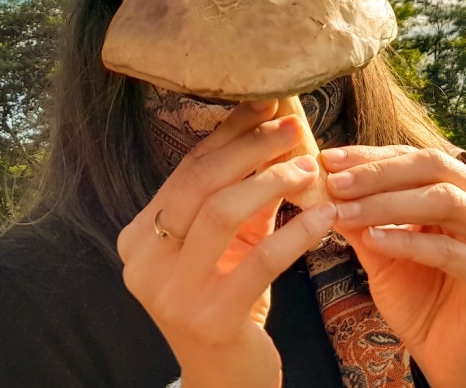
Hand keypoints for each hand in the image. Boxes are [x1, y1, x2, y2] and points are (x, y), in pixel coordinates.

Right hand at [117, 101, 337, 387]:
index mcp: (139, 236)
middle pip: (199, 183)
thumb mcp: (228, 243)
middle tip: (293, 127)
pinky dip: (296, 232)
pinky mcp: (209, 318)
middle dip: (251, 148)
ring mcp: (171, 292)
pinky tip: (326, 217)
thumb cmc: (229, 300)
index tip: (266, 105)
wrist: (226, 379)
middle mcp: (143, 261)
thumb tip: (271, 125)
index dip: (228, 134)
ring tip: (310, 167)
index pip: (186, 169)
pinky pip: (260, 261)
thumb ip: (241, 192)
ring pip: (221, 211)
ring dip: (271, 181)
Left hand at [322, 145, 465, 387]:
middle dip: (379, 173)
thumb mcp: (381, 250)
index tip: (328, 159)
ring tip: (346, 212)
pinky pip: (450, 251)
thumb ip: (362, 217)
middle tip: (336, 183)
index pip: (416, 158)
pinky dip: (408, 242)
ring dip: (388, 204)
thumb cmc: (418, 297)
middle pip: (434, 168)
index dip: (372, 156)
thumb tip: (324, 182)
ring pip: (444, 201)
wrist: (446, 355)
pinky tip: (373, 240)